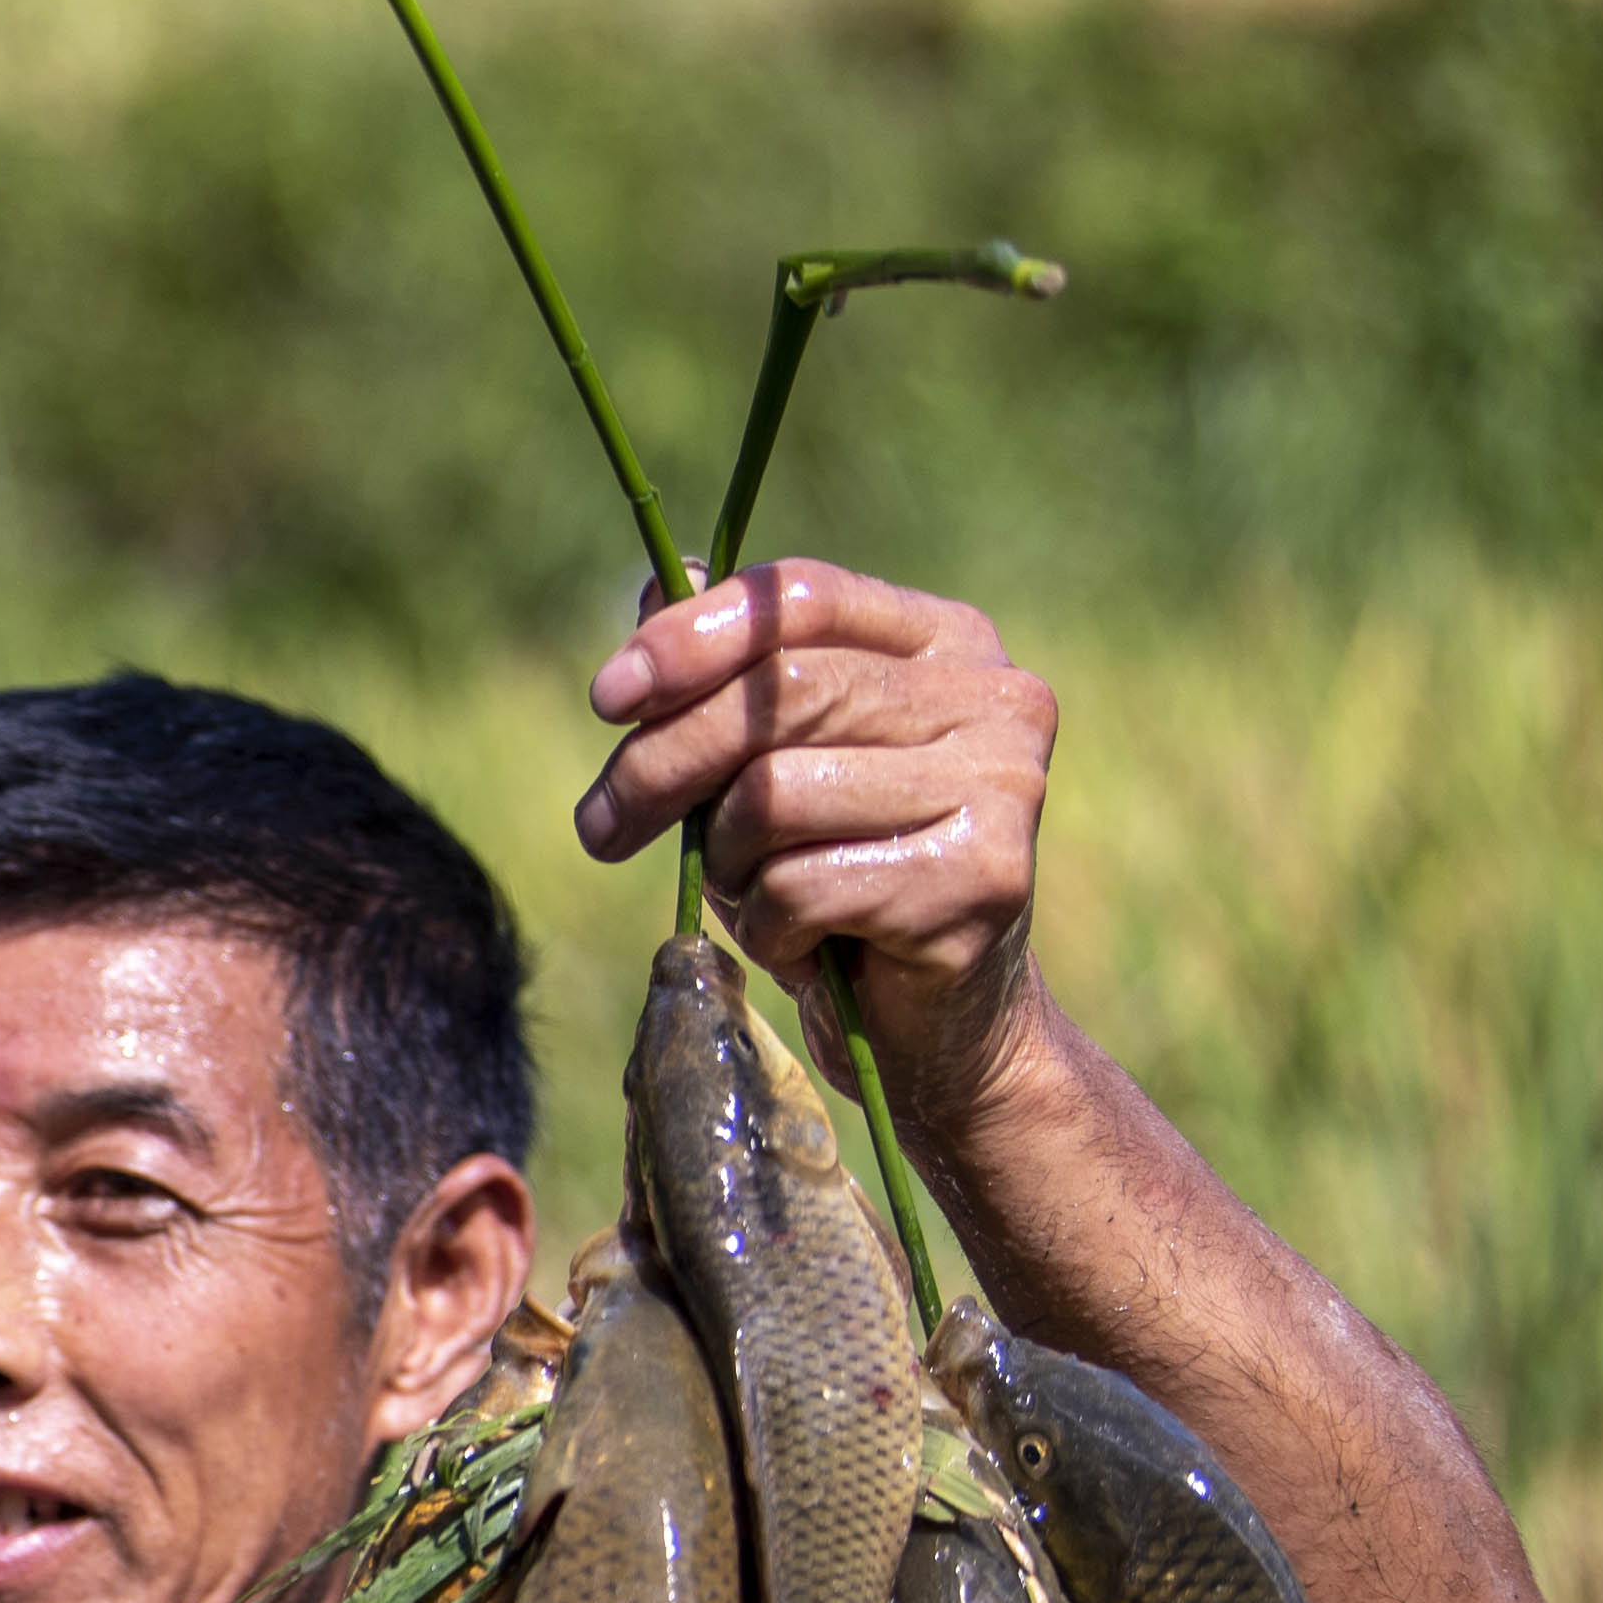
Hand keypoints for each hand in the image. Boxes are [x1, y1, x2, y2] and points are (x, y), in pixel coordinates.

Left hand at [573, 559, 1059, 1131]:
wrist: (938, 1025)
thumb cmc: (835, 875)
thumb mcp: (766, 764)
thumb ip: (725, 672)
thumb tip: (658, 577)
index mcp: (946, 640)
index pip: (801, 596)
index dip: (691, 636)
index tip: (607, 699)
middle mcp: (994, 697)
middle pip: (778, 695)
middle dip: (660, 764)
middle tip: (600, 829)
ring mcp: (1003, 785)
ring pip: (774, 794)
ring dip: (726, 861)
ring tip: (753, 892)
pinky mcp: (983, 879)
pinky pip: (800, 887)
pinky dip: (767, 929)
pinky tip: (805, 945)